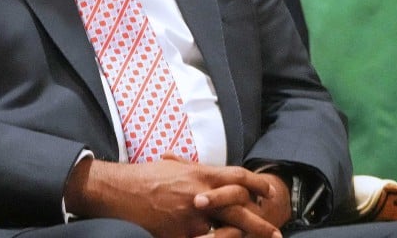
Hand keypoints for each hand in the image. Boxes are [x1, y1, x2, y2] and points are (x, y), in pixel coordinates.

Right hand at [64, 157, 279, 237]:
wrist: (120, 191)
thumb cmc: (145, 176)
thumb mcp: (174, 166)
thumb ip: (193, 169)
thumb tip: (204, 171)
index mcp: (201, 173)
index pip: (238, 176)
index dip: (257, 184)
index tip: (270, 191)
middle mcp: (201, 195)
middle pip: (239, 209)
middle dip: (260, 222)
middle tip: (276, 233)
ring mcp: (191, 218)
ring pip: (225, 231)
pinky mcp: (180, 235)